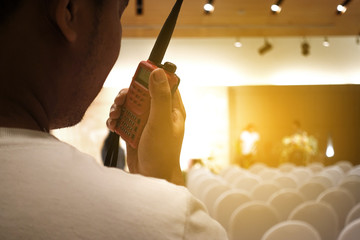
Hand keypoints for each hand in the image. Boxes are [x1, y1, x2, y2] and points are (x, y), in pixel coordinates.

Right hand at [107, 68, 185, 185]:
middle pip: (142, 92)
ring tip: (115, 114)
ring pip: (130, 104)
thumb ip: (159, 97)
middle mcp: (159, 112)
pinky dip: (116, 120)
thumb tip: (158, 72)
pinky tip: (113, 125)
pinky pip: (123, 118)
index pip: (164, 83)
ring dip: (119, 107)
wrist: (152, 177)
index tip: (137, 77)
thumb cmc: (162, 153)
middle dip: (129, 94)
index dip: (151, 76)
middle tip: (121, 99)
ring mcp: (146, 122)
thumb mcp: (161, 122)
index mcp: (172, 108)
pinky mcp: (135, 131)